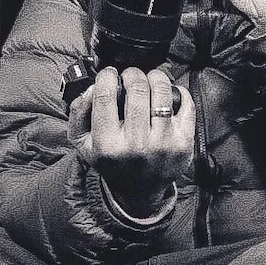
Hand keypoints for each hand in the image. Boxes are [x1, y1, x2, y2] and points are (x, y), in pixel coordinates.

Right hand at [75, 65, 193, 216]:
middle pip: (138, 89)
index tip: (109, 74)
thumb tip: (92, 86)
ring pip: (163, 92)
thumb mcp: (83, 142)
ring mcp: (163, 144)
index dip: (107, 76)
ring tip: (149, 80)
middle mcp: (136, 145)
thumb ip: (79, 112)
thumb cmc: (111, 160)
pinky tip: (168, 94)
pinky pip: (186, 104)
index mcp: (108, 145)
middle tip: (130, 76)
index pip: (105, 96)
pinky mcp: (184, 142)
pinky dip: (178, 92)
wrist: (138, 191)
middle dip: (132, 74)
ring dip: (155, 77)